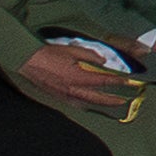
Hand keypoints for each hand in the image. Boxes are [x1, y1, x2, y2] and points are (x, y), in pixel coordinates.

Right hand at [17, 43, 133, 114]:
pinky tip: (89, 104)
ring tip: (110, 105)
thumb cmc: (47, 54)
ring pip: (86, 104)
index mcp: (77, 77)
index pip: (102, 81)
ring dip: (100, 105)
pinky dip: (86, 105)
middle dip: (112, 100)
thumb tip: (103, 61)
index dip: (117, 82)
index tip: (128, 82)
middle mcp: (72, 90)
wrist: (27, 61)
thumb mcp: (72, 50)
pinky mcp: (57, 96)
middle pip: (97, 98)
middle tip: (124, 102)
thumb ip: (90, 56)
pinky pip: (75, 104)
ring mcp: (64, 95)